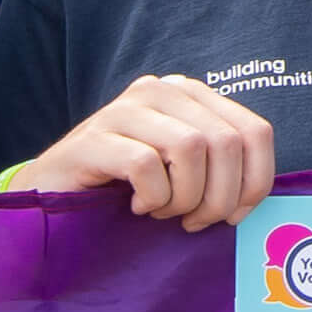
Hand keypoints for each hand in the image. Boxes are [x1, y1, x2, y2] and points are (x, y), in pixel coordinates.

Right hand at [9, 73, 275, 227]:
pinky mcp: (93, 136)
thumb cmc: (126, 189)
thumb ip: (220, 167)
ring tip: (162, 211)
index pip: (254, 132)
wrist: (53, 196)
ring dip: (184, 198)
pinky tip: (136, 206)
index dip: (255, 182)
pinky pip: (147, 166)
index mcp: (190, 95)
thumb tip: (257, 195)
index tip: (234, 216)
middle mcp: (161, 89)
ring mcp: (124, 109)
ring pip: (191, 149)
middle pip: (226, 143)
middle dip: (219, 198)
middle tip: (192, 222)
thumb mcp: (183, 171)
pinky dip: (151, 198)